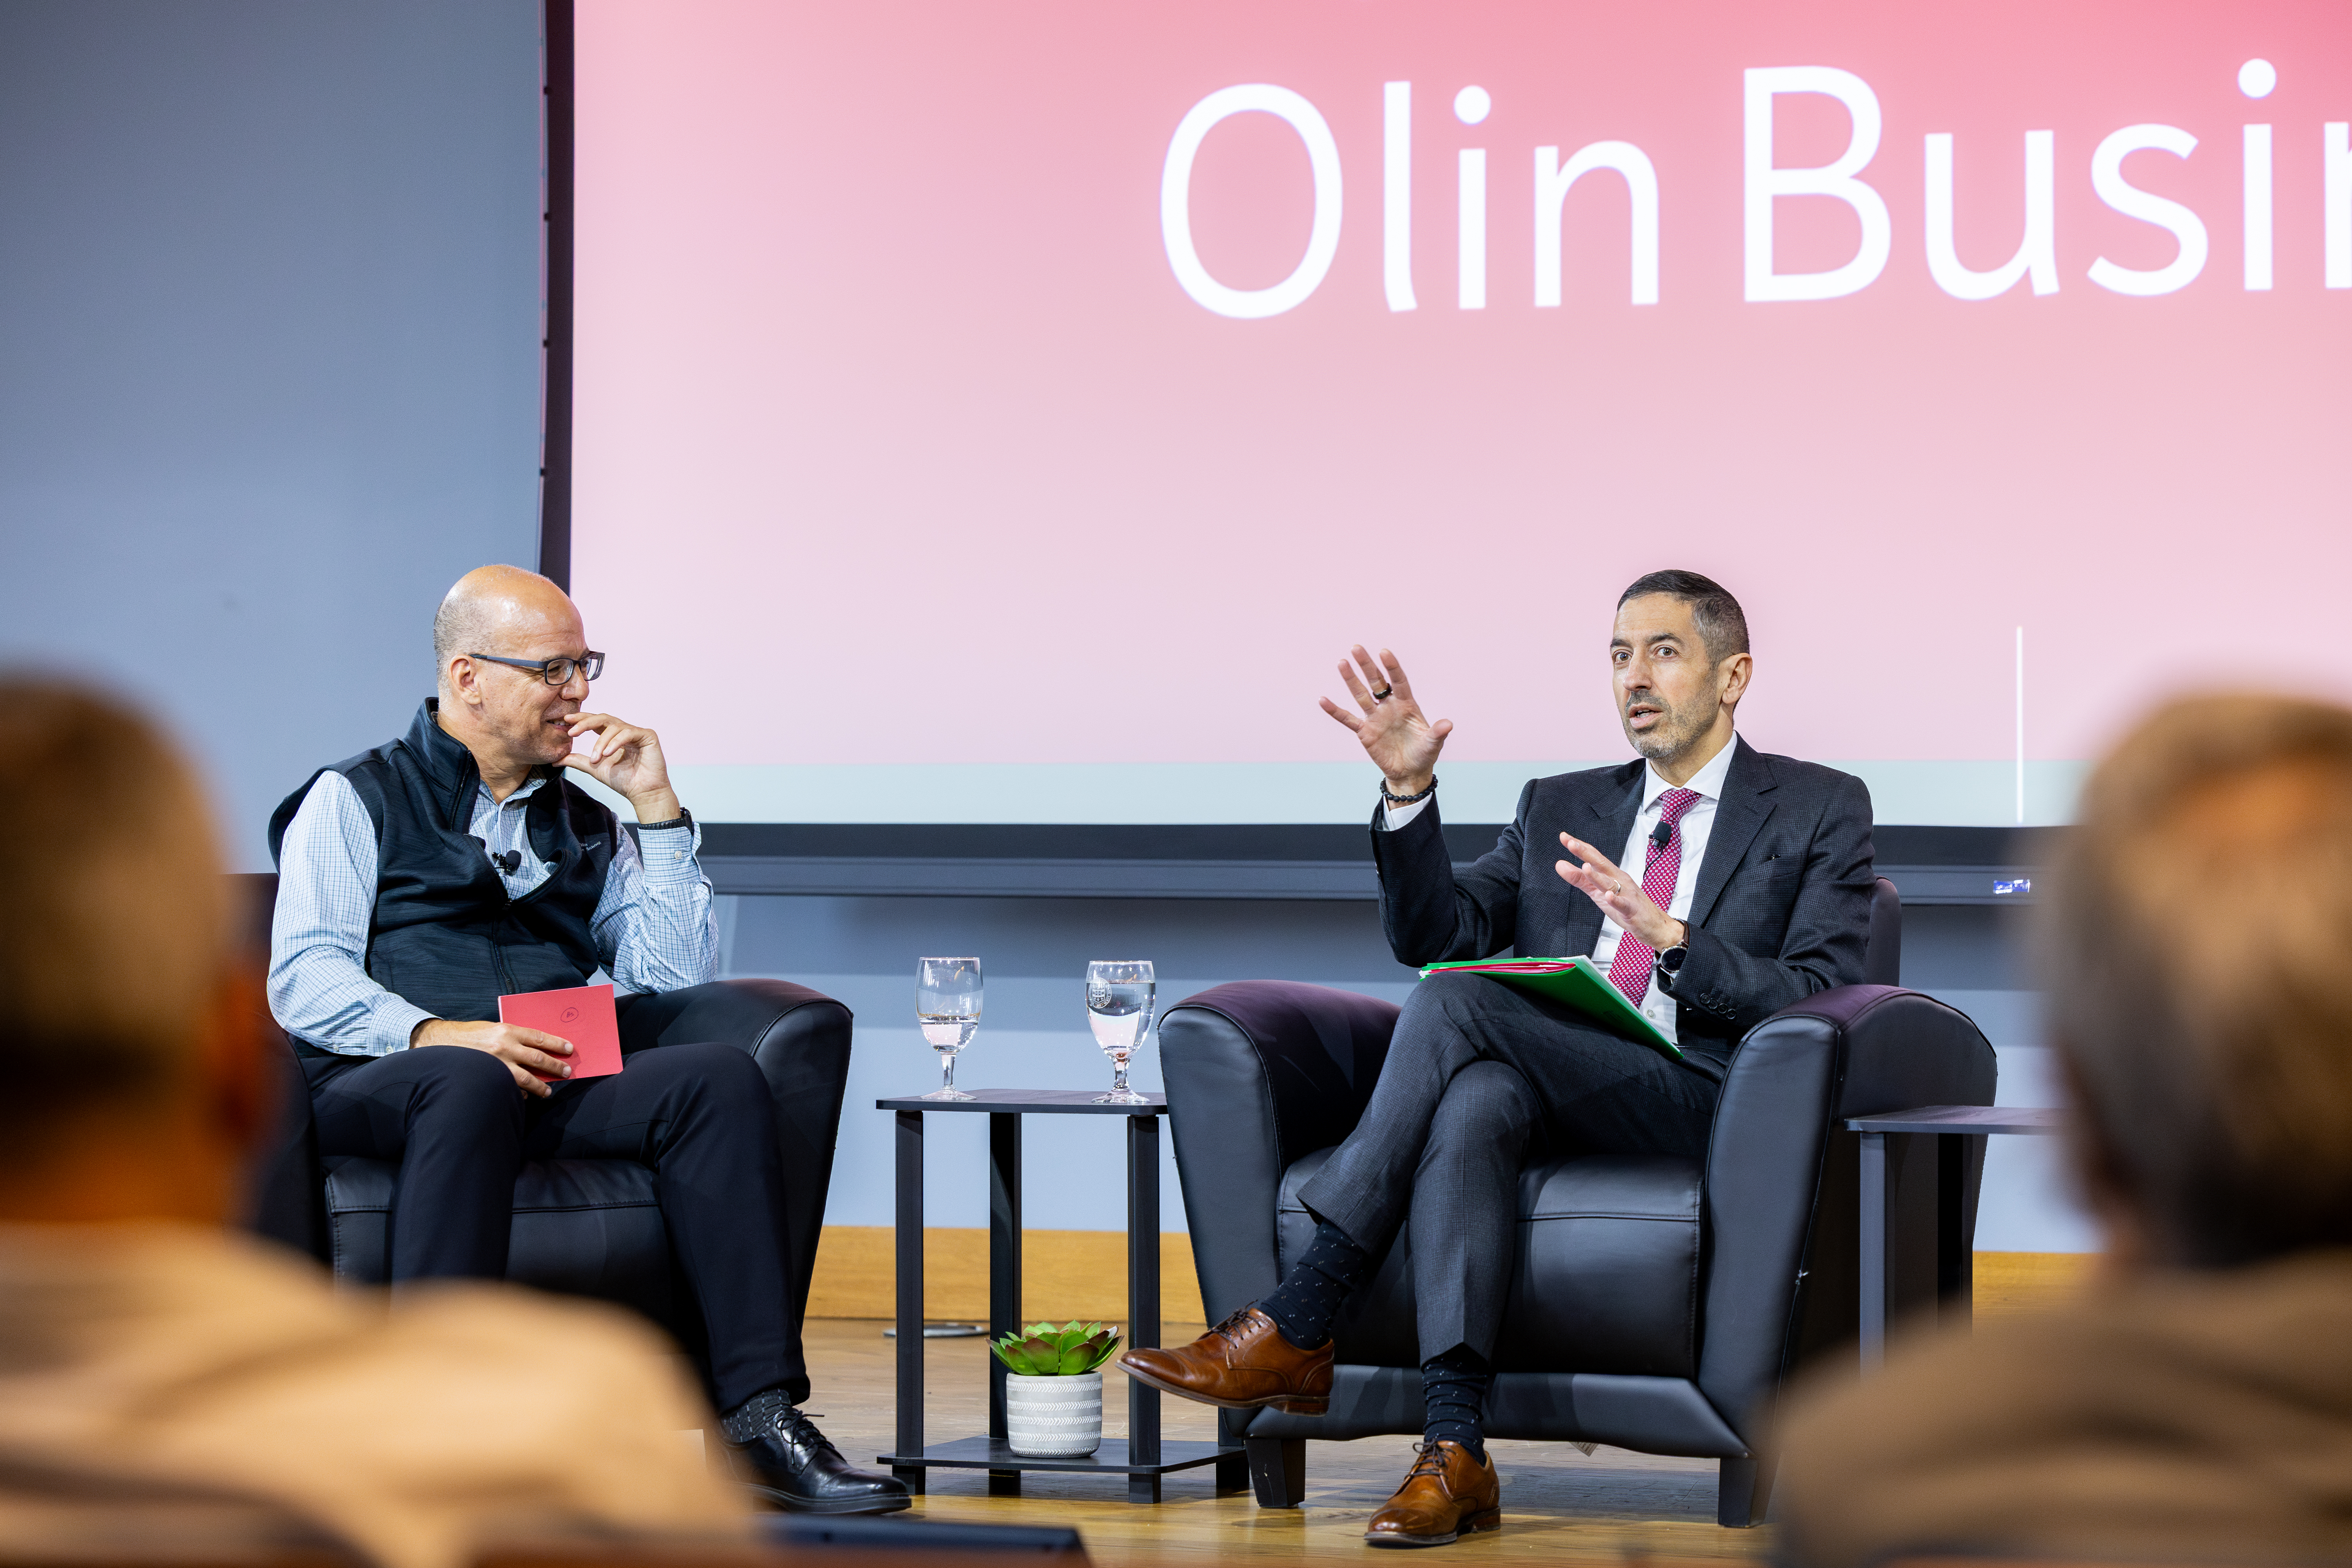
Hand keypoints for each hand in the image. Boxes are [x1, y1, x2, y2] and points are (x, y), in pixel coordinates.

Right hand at [411, 1017, 574, 1096]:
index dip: (557, 1044)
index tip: (569, 1050)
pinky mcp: (487, 1078)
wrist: (440, 1042)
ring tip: (548, 1091)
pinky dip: (518, 1093)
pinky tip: (523, 1096)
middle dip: (554, 1066)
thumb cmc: (471, 1034)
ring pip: (525, 1078)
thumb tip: (537, 1048)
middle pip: (537, 1059)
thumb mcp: (494, 1028)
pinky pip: (508, 1088)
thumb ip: (514, 1037)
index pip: (539, 1038)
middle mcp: (504, 1047)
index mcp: (507, 1030)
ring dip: (540, 1086)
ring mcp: (495, 1065)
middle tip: (566, 1072)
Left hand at [559, 711, 680, 821]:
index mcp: (612, 736)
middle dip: (586, 723)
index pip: (595, 721)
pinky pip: (628, 733)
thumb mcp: (595, 768)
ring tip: (596, 758)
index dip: (581, 719)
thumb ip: (578, 761)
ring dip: (601, 742)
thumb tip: (556, 760)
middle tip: (572, 731)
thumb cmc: (624, 781)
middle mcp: (624, 731)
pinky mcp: (648, 736)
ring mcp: (637, 732)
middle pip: (603, 718)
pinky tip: (608, 754)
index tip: (566, 721)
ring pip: (614, 727)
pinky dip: (615, 742)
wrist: (642, 793)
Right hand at [1318, 646, 1452, 795]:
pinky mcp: (1364, 731)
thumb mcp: (1433, 744)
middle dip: (1367, 665)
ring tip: (1342, 663)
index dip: (1392, 667)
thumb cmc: (1424, 754)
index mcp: (1407, 705)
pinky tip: (1323, 700)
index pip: (1399, 681)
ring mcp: (1375, 718)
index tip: (1384, 652)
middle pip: (1376, 682)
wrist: (1410, 772)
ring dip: (1351, 680)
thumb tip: (1448, 724)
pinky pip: (1347, 719)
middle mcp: (1389, 707)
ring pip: (1361, 695)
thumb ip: (1438, 732)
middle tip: (1357, 647)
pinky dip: (1335, 711)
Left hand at [1554, 833, 1684, 950]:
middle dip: (1586, 854)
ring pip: (1610, 883)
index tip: (1564, 837)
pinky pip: (1623, 904)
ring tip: (1585, 867)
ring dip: (1597, 875)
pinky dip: (1616, 900)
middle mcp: (1619, 880)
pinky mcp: (1631, 910)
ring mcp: (1626, 894)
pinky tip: (1609, 896)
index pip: (1594, 857)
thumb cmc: (1627, 906)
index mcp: (1611, 874)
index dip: (1579, 847)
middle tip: (1571, 844)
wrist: (1654, 925)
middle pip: (1601, 864)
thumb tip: (1560, 865)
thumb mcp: (1598, 892)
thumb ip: (1579, 879)